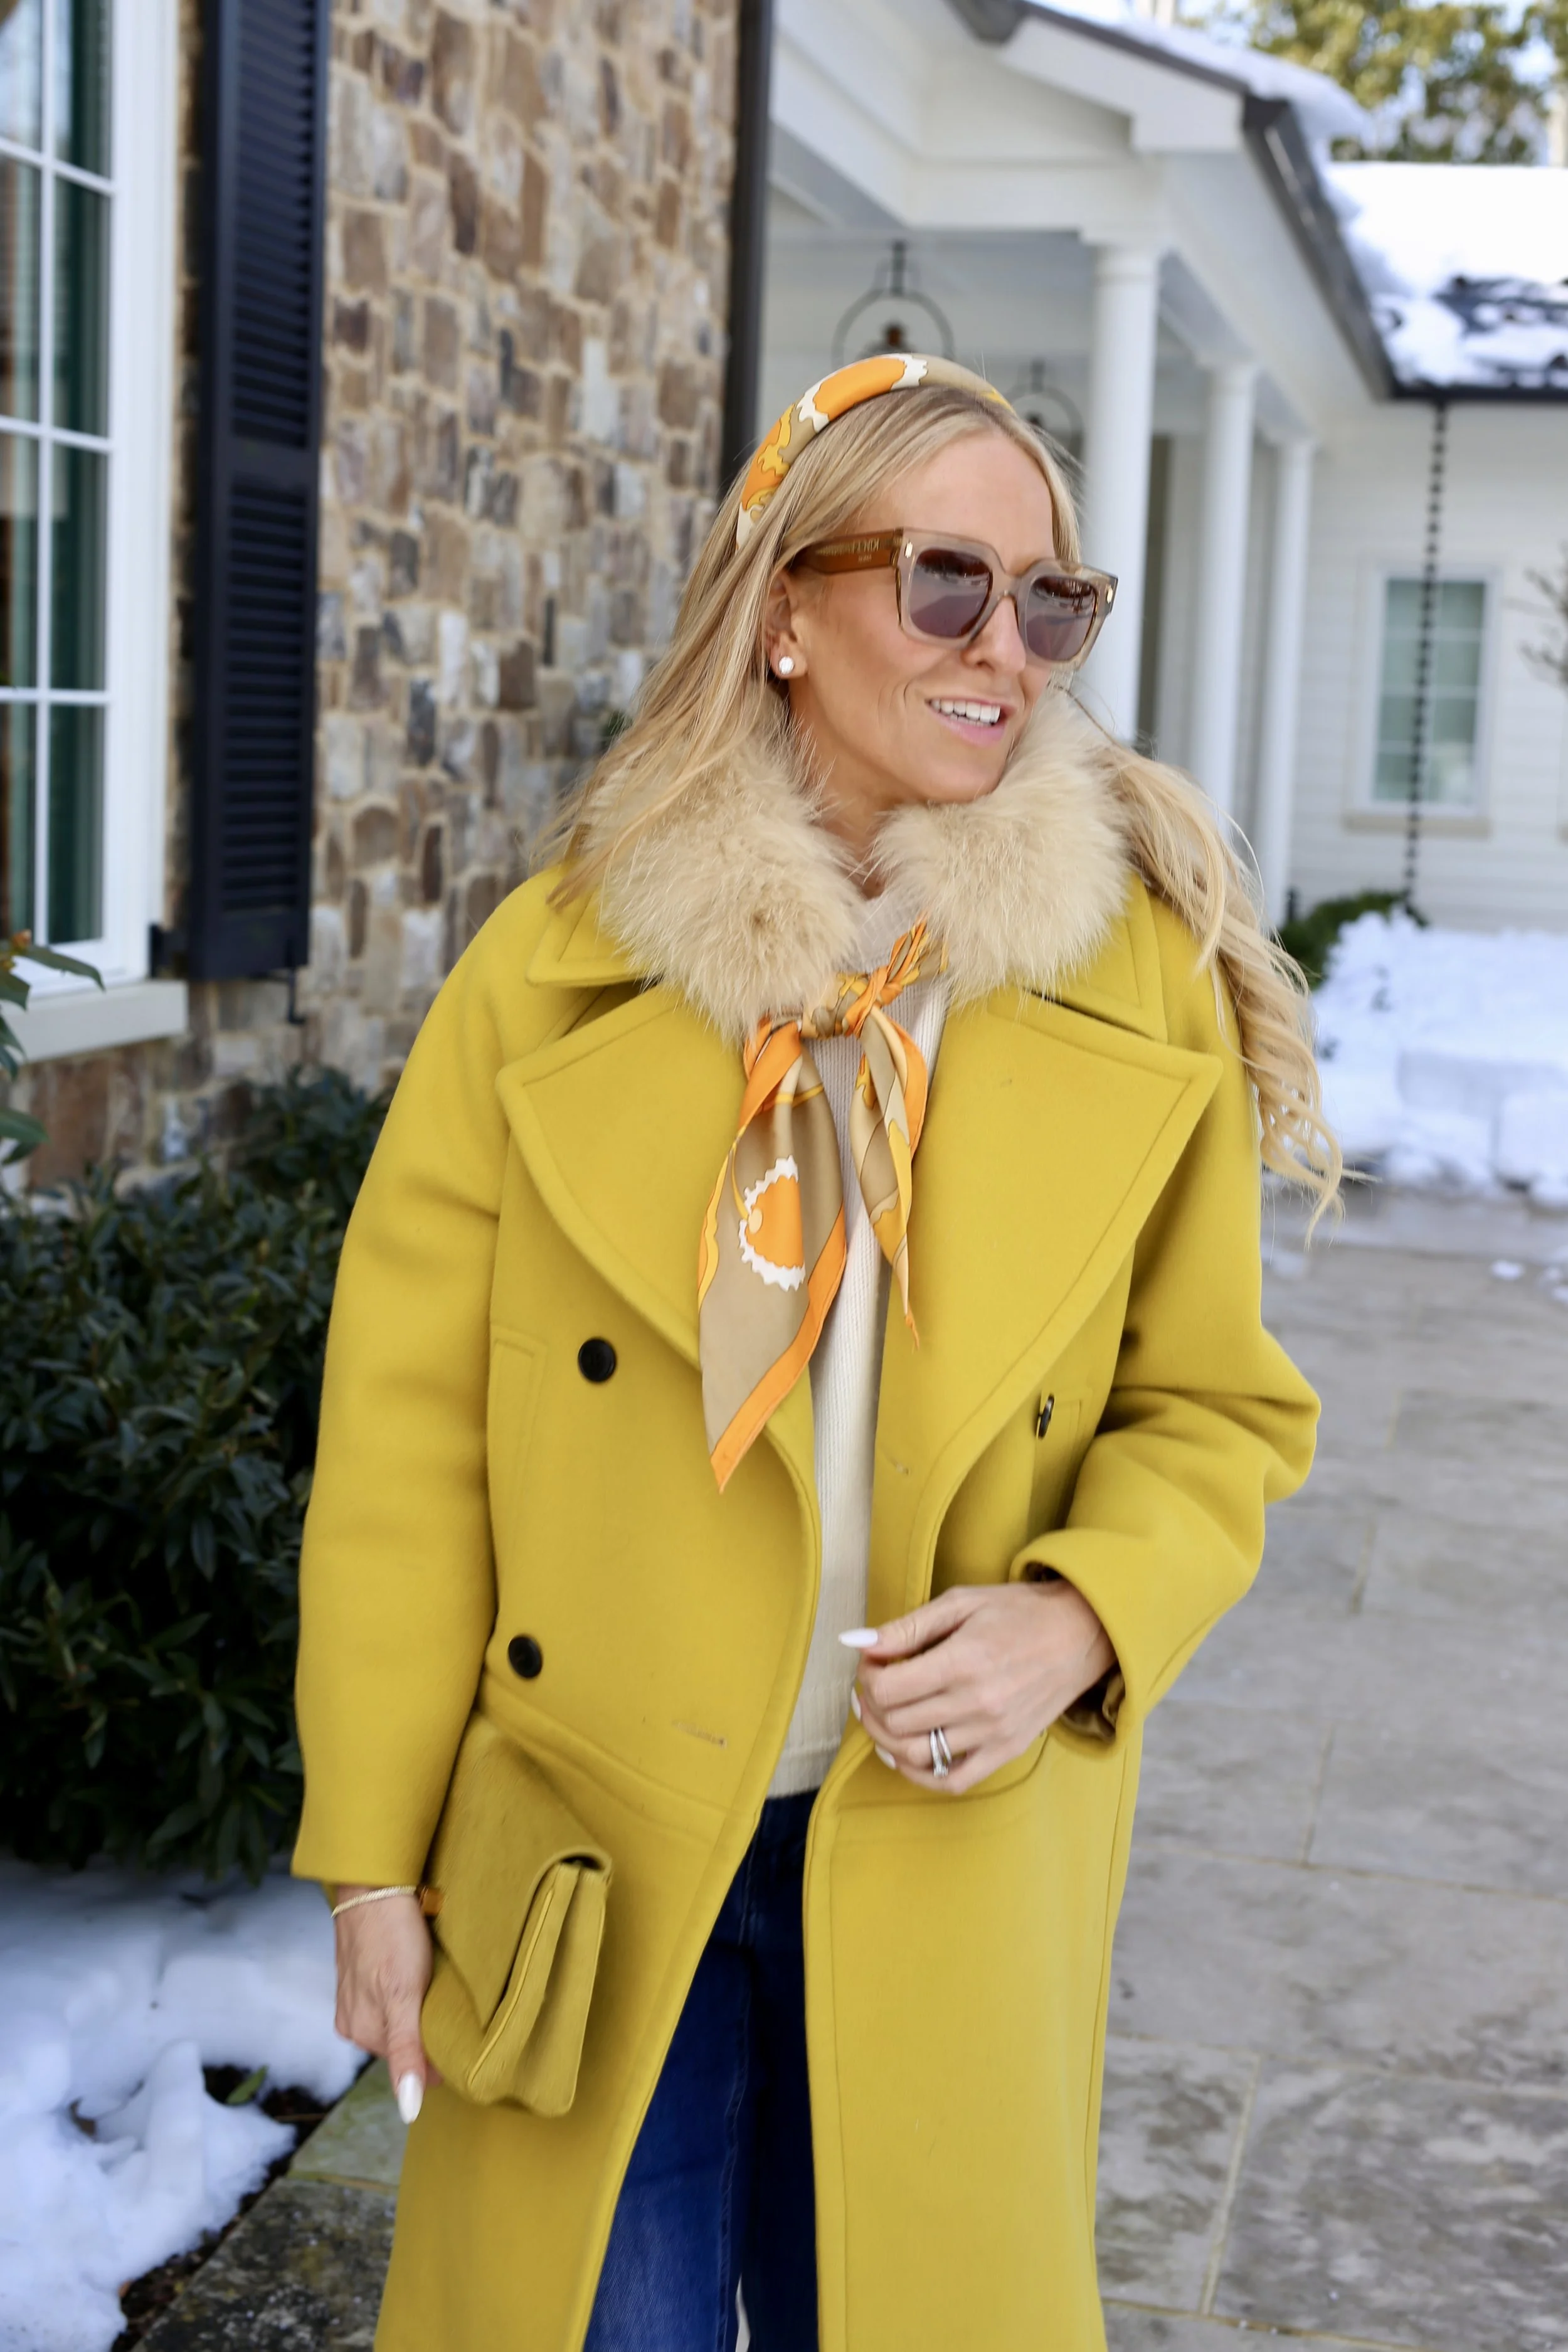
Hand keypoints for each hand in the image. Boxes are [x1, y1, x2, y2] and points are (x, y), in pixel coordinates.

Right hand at [332, 1889, 437, 2120]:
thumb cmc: (391, 1933)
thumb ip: (406, 2051)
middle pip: (405, 2042)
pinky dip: (410, 1993)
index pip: (412, 2064)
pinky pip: (391, 1999)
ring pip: (399, 2020)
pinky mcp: (361, 1975)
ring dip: (420, 2011)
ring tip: (440, 1986)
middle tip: (456, 2005)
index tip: (464, 2038)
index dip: (440, 2055)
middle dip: (430, 2031)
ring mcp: (355, 1996)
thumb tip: (409, 2109)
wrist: (374, 1881)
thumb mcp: (404, 1996)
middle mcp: (353, 2021)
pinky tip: (421, 1974)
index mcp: (361, 2033)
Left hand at [850, 1580, 1114, 1795]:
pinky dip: (920, 1773)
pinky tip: (906, 1752)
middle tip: (873, 1685)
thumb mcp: (960, 1604)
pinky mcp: (1006, 1751)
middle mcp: (978, 1704)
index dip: (867, 1676)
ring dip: (885, 1737)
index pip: (888, 1688)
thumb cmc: (1018, 1612)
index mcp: (964, 1661)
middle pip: (895, 1721)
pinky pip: (952, 1781)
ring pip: (915, 1754)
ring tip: (882, 1715)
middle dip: (871, 1703)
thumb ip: (906, 1628)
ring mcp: (993, 1733)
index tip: (872, 1662)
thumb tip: (854, 1643)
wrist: (1080, 1634)